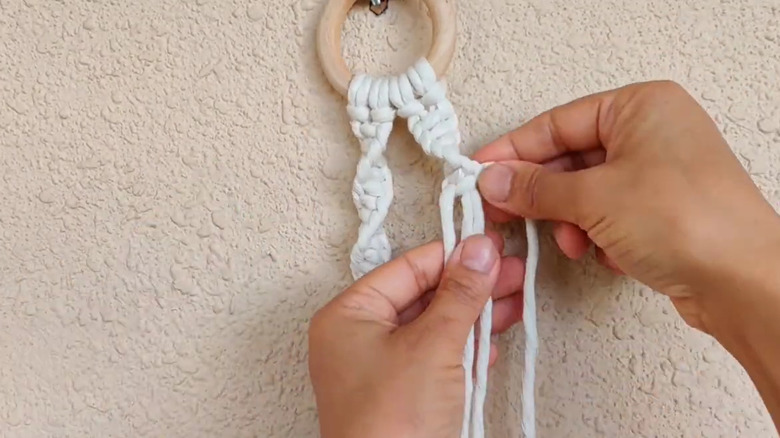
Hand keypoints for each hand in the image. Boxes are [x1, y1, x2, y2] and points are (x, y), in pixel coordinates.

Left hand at [308, 234, 524, 437]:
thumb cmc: (389, 425)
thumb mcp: (432, 346)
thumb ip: (459, 294)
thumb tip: (478, 250)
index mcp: (348, 316)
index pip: (407, 268)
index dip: (452, 255)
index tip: (489, 246)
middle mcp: (358, 339)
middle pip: (422, 297)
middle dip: (470, 287)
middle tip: (510, 274)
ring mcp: (379, 369)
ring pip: (433, 328)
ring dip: (473, 318)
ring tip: (513, 303)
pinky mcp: (401, 396)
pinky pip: (435, 359)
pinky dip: (463, 351)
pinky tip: (490, 343)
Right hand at [474, 80, 779, 335]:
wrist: (743, 282)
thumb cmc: (685, 220)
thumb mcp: (594, 197)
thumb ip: (537, 186)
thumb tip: (493, 178)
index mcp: (640, 106)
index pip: (558, 123)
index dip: (515, 150)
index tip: (481, 173)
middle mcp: (652, 132)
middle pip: (572, 158)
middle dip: (543, 193)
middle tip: (503, 211)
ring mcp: (660, 173)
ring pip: (588, 191)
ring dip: (571, 220)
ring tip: (573, 242)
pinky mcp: (663, 211)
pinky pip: (610, 215)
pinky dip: (598, 234)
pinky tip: (606, 253)